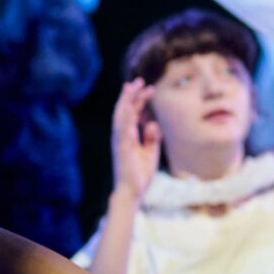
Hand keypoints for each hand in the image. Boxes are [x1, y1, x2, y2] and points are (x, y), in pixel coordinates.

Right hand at [110, 79, 161, 201]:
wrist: (132, 193)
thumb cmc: (140, 174)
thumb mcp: (150, 152)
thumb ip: (151, 137)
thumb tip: (153, 123)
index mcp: (128, 136)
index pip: (133, 113)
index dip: (140, 100)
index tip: (149, 88)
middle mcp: (121, 136)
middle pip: (124, 110)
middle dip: (131, 94)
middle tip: (138, 80)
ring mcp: (120, 142)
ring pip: (121, 116)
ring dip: (126, 101)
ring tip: (132, 87)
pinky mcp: (121, 149)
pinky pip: (123, 130)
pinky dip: (126, 118)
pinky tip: (131, 107)